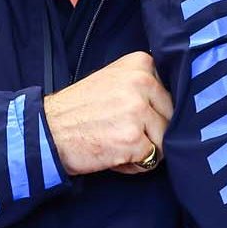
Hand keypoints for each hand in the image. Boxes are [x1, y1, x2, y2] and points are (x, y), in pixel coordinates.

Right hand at [42, 51, 172, 175]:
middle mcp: (142, 82)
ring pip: (164, 139)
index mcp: (141, 63)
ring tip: (116, 143)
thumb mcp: (113, 79)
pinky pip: (151, 159)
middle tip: (120, 131)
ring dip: (144, 149)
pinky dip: (134, 164)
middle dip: (151, 132)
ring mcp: (138, 110)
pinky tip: (113, 155)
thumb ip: (144, 84)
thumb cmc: (79, 109)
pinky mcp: (134, 138)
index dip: (153, 111)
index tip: (130, 114)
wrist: (47, 131)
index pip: (170, 94)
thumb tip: (178, 103)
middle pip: (171, 117)